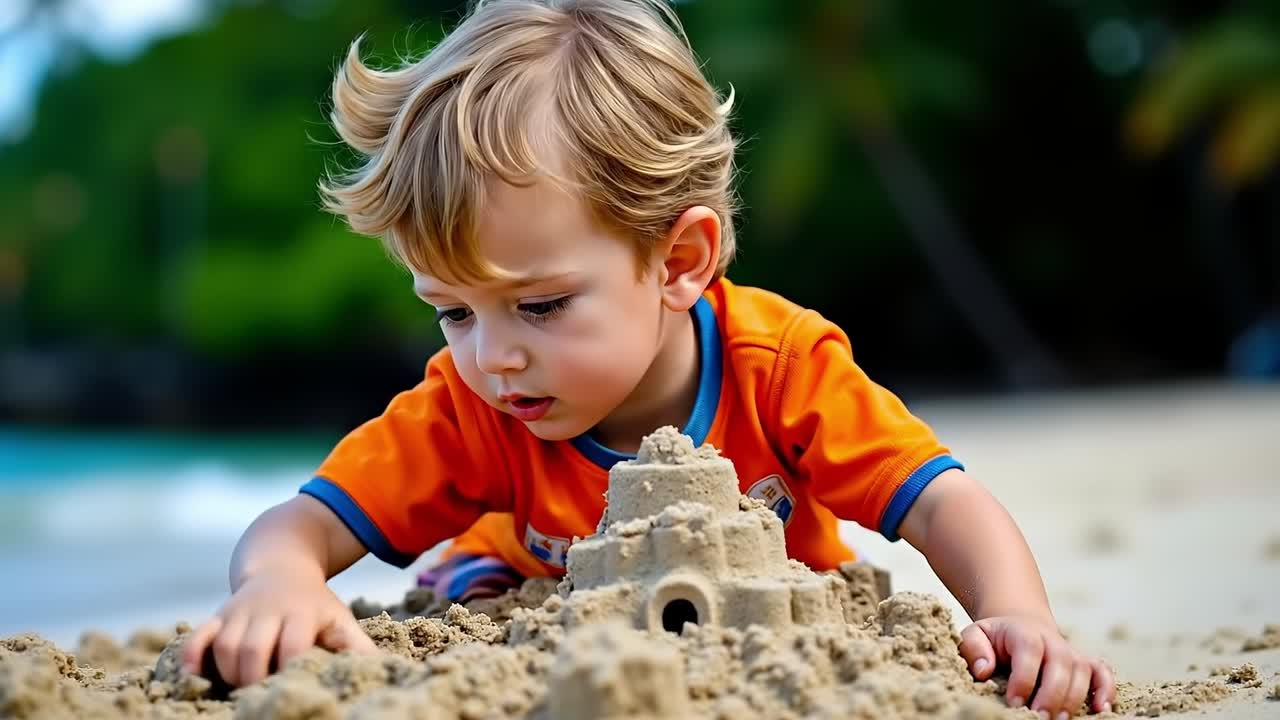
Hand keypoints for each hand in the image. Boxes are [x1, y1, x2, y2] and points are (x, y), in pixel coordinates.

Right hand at [181, 566, 378, 686]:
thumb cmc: (314, 605)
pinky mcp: (217, 615)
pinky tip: (195, 678)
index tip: (293, 687)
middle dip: (253, 678)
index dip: (289, 668)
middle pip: (252, 649)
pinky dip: (192, 657)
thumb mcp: (339, 618)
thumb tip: (382, 668)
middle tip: (261, 696)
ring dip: (228, 674)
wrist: (282, 563)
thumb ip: (356, 645)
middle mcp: (267, 610)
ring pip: (223, 646)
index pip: (292, 645)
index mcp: (301, 612)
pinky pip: (197, 636)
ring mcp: (239, 611)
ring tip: (241, 689)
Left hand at [959, 616, 1114, 717]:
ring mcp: (1071, 651)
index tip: (1014, 702)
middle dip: (1052, 693)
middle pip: (1060, 663)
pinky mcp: (1086, 663)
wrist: (1021, 626)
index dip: (1024, 677)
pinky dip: (1106, 689)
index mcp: (1023, 632)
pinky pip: (1103, 673)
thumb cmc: (995, 638)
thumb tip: (984, 670)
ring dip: (1074, 697)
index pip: (1030, 650)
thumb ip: (974, 648)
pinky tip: (1100, 710)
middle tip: (1039, 717)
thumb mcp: (976, 635)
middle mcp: (1052, 640)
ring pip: (1083, 671)